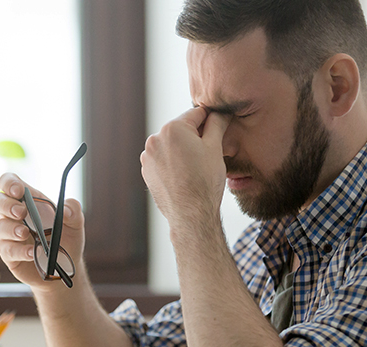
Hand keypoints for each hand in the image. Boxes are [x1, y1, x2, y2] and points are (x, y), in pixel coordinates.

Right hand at [0, 173, 85, 290]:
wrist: (64, 268)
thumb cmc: (66, 240)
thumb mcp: (75, 224)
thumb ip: (74, 211)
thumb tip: (66, 210)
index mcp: (28, 201)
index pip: (9, 183)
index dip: (10, 183)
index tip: (19, 191)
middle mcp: (14, 216)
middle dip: (6, 204)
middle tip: (21, 212)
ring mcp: (9, 235)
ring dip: (11, 228)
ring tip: (25, 233)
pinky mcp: (9, 254)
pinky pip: (7, 250)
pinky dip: (19, 250)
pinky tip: (32, 252)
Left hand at [140, 107, 230, 223]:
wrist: (191, 214)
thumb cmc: (205, 181)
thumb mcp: (215, 148)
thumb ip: (217, 124)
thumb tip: (220, 112)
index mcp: (172, 128)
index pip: (196, 114)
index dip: (211, 121)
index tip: (219, 129)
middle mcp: (154, 139)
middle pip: (182, 129)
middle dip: (195, 137)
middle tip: (208, 154)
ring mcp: (148, 156)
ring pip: (171, 145)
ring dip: (183, 150)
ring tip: (196, 168)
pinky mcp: (146, 171)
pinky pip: (163, 159)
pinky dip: (173, 163)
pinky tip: (185, 175)